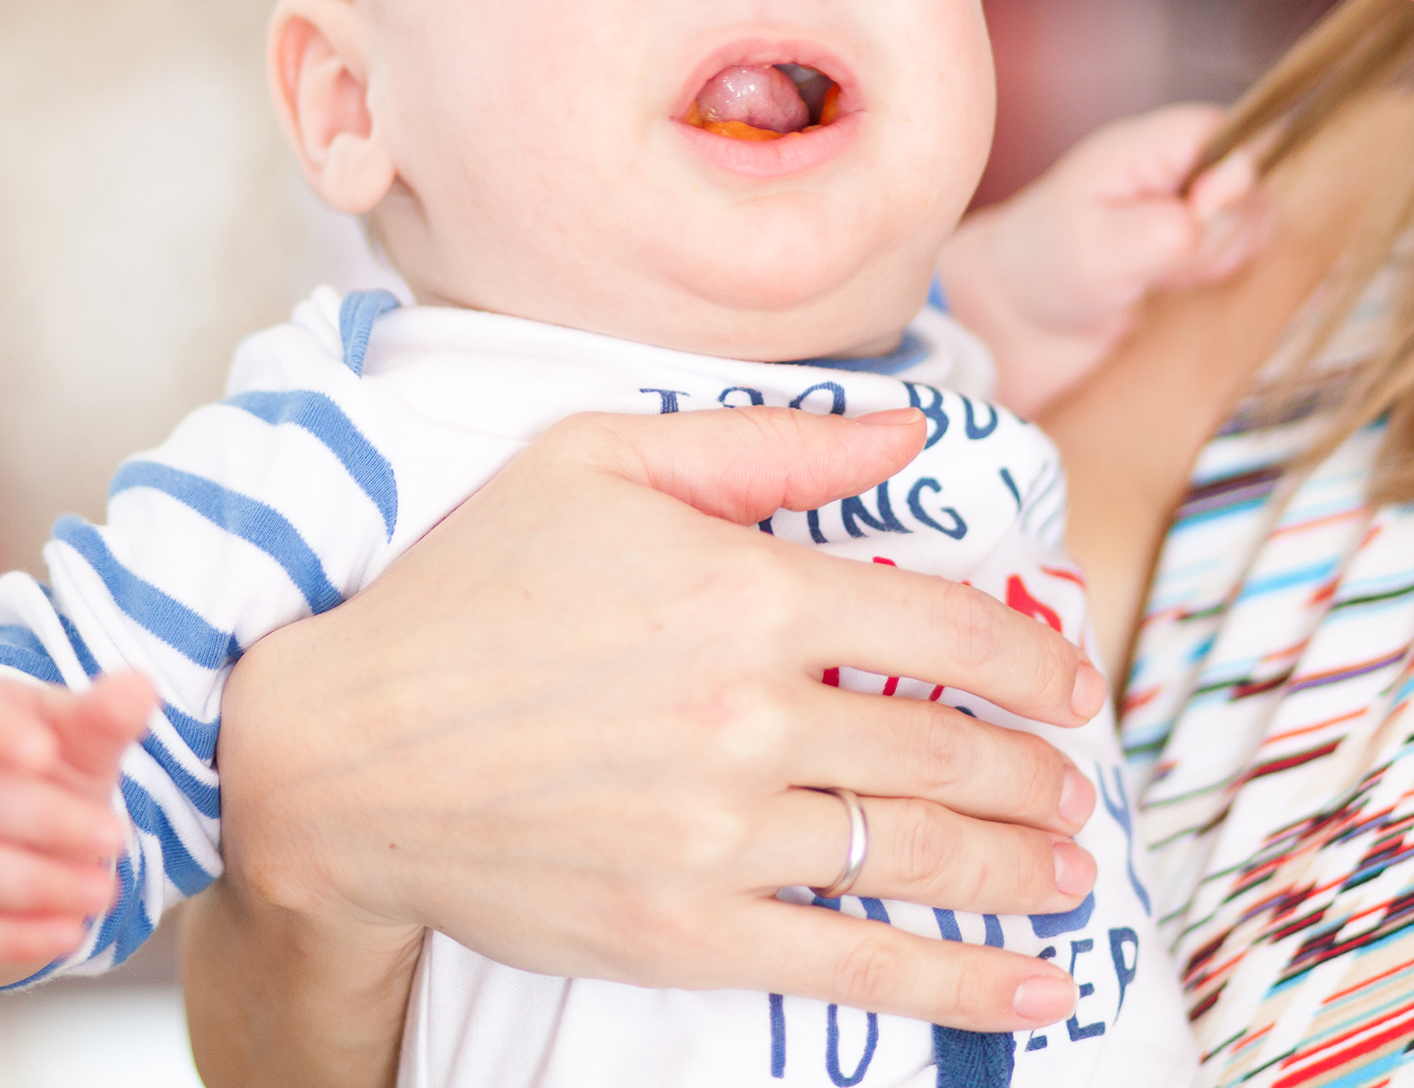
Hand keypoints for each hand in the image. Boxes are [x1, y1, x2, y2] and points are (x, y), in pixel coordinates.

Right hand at [0, 667, 155, 988]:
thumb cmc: (34, 763)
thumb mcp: (69, 733)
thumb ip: (103, 717)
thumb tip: (140, 688)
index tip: (46, 752)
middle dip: (47, 822)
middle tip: (117, 837)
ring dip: (34, 886)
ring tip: (104, 891)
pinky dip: (8, 937)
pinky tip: (67, 934)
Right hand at [191, 403, 1102, 1080]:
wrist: (339, 752)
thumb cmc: (465, 590)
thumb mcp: (600, 461)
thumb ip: (767, 444)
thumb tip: (903, 430)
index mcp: (747, 589)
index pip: (941, 623)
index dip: (1027, 657)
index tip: (1066, 682)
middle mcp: (753, 713)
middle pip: (948, 749)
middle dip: (1037, 774)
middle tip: (1074, 786)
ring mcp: (723, 831)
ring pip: (920, 853)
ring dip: (1022, 867)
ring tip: (1070, 870)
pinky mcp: (687, 927)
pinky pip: (855, 962)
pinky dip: (959, 979)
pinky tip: (1031, 984)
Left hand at [940, 102, 1264, 410]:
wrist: (1023, 319)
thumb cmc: (1045, 270)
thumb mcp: (1097, 252)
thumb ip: (1164, 227)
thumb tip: (1221, 201)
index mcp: (1145, 147)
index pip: (1227, 132)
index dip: (1232, 177)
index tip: (1199, 217)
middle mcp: (1176, 167)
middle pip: (1252, 181)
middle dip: (1222, 233)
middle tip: (1163, 262)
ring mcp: (1193, 204)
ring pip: (1254, 223)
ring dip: (1220, 259)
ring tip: (1158, 277)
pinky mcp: (1201, 241)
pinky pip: (1245, 255)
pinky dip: (1220, 277)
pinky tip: (1172, 287)